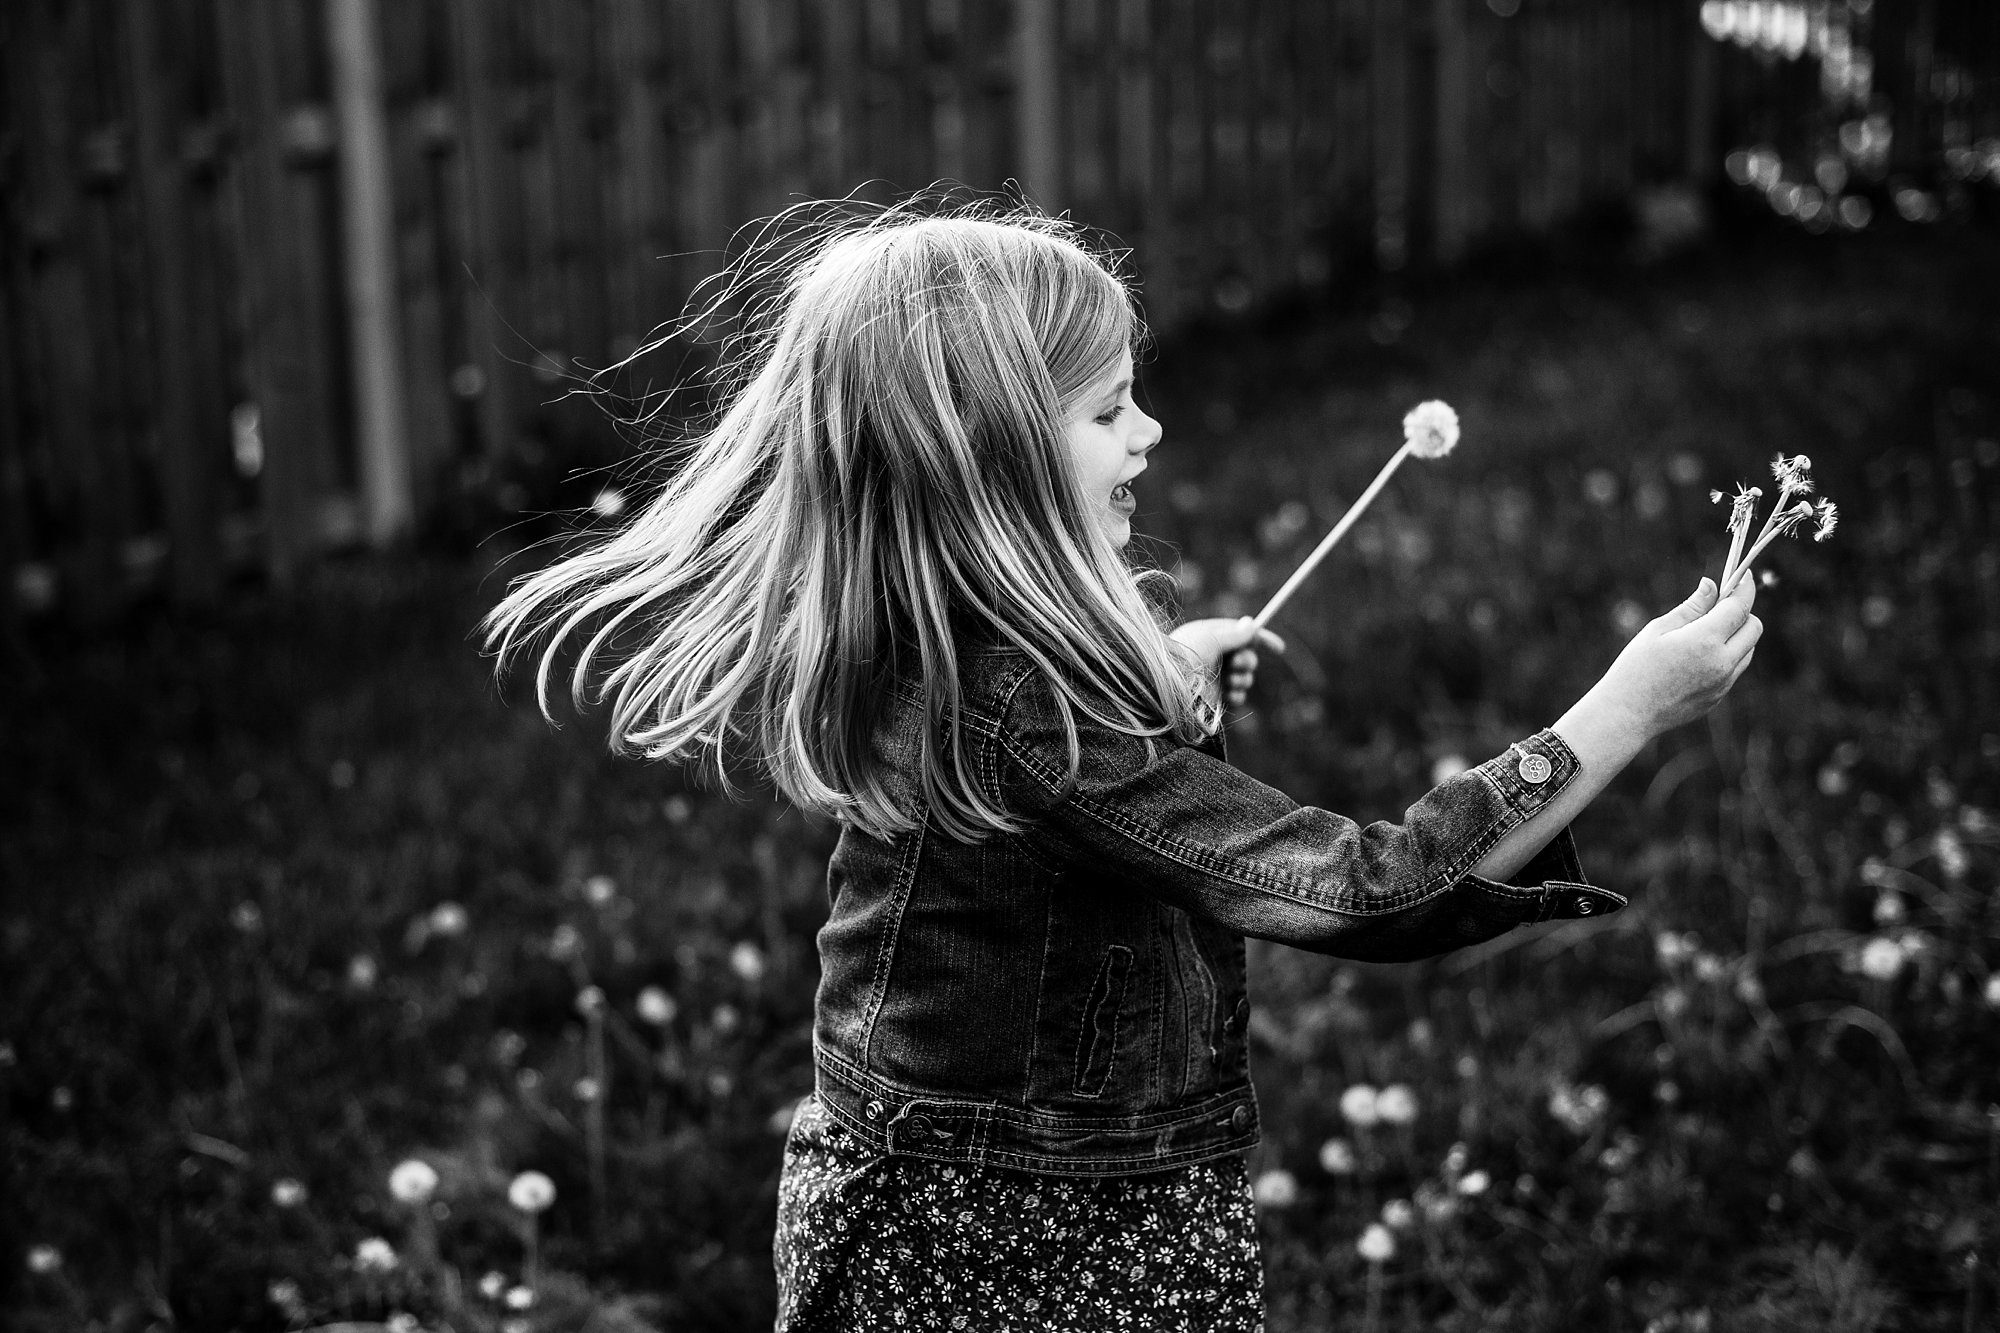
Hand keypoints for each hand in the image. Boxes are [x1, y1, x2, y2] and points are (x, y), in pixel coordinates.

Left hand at [1168, 618, 1286, 711]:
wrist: (1168, 688)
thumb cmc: (1186, 657)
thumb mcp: (1211, 638)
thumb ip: (1235, 633)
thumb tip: (1252, 625)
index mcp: (1209, 637)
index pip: (1241, 635)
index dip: (1261, 640)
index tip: (1279, 648)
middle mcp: (1213, 658)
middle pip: (1247, 657)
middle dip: (1247, 660)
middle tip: (1237, 664)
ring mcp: (1214, 679)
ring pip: (1245, 677)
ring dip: (1243, 678)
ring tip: (1230, 681)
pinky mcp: (1215, 699)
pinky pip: (1238, 696)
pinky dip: (1238, 695)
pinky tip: (1229, 695)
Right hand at [1591, 574, 1761, 739]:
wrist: (1627, 714)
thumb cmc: (1635, 667)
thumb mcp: (1658, 630)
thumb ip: (1691, 607)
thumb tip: (1712, 585)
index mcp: (1704, 641)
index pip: (1739, 607)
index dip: (1744, 588)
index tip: (1743, 576)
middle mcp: (1721, 663)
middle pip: (1753, 628)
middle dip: (1742, 612)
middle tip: (1718, 607)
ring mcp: (1723, 683)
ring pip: (1748, 650)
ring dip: (1736, 636)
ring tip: (1704, 634)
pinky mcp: (1719, 697)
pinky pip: (1735, 669)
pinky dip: (1727, 656)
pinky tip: (1698, 657)